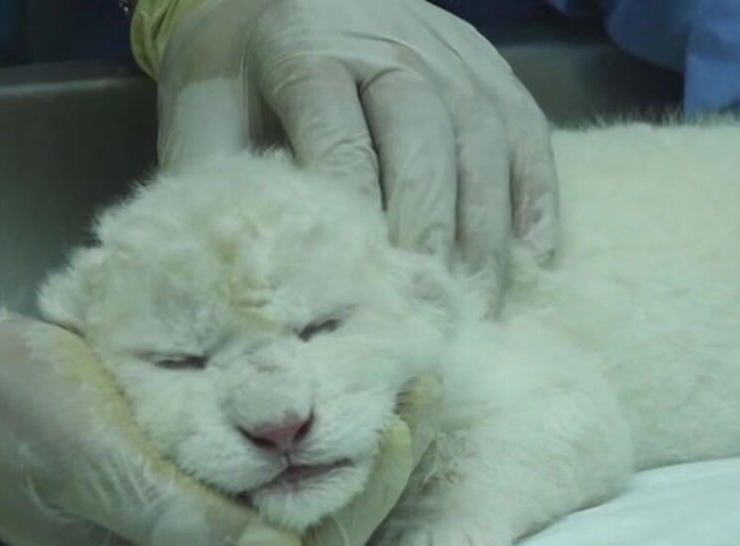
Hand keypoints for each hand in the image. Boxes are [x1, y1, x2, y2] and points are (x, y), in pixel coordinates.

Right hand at [0, 261, 439, 545]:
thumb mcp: (91, 459)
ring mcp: (208, 510)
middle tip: (422, 387)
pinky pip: (285, 460)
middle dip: (383, 465)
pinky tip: (355, 377)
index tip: (396, 427)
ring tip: (407, 377)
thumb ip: (173, 515)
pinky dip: (328, 423)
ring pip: (312, 493)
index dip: (362, 502)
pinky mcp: (206, 469)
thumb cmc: (18, 412)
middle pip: (324, 530)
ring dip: (365, 440)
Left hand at [138, 0, 559, 309]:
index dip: (355, 216)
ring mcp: (450, 53)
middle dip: (428, 231)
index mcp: (306, 48)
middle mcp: (389, 43)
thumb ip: (219, 185)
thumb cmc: (238, 74)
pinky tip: (533, 258)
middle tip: (430, 309)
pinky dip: (536, 197)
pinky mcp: (490, 69)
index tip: (363, 289)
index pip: (340, 136)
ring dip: (485, 229)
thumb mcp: (204, 118)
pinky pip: (526, 133)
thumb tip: (236, 281)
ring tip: (479, 302)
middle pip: (423, 137)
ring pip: (482, 141)